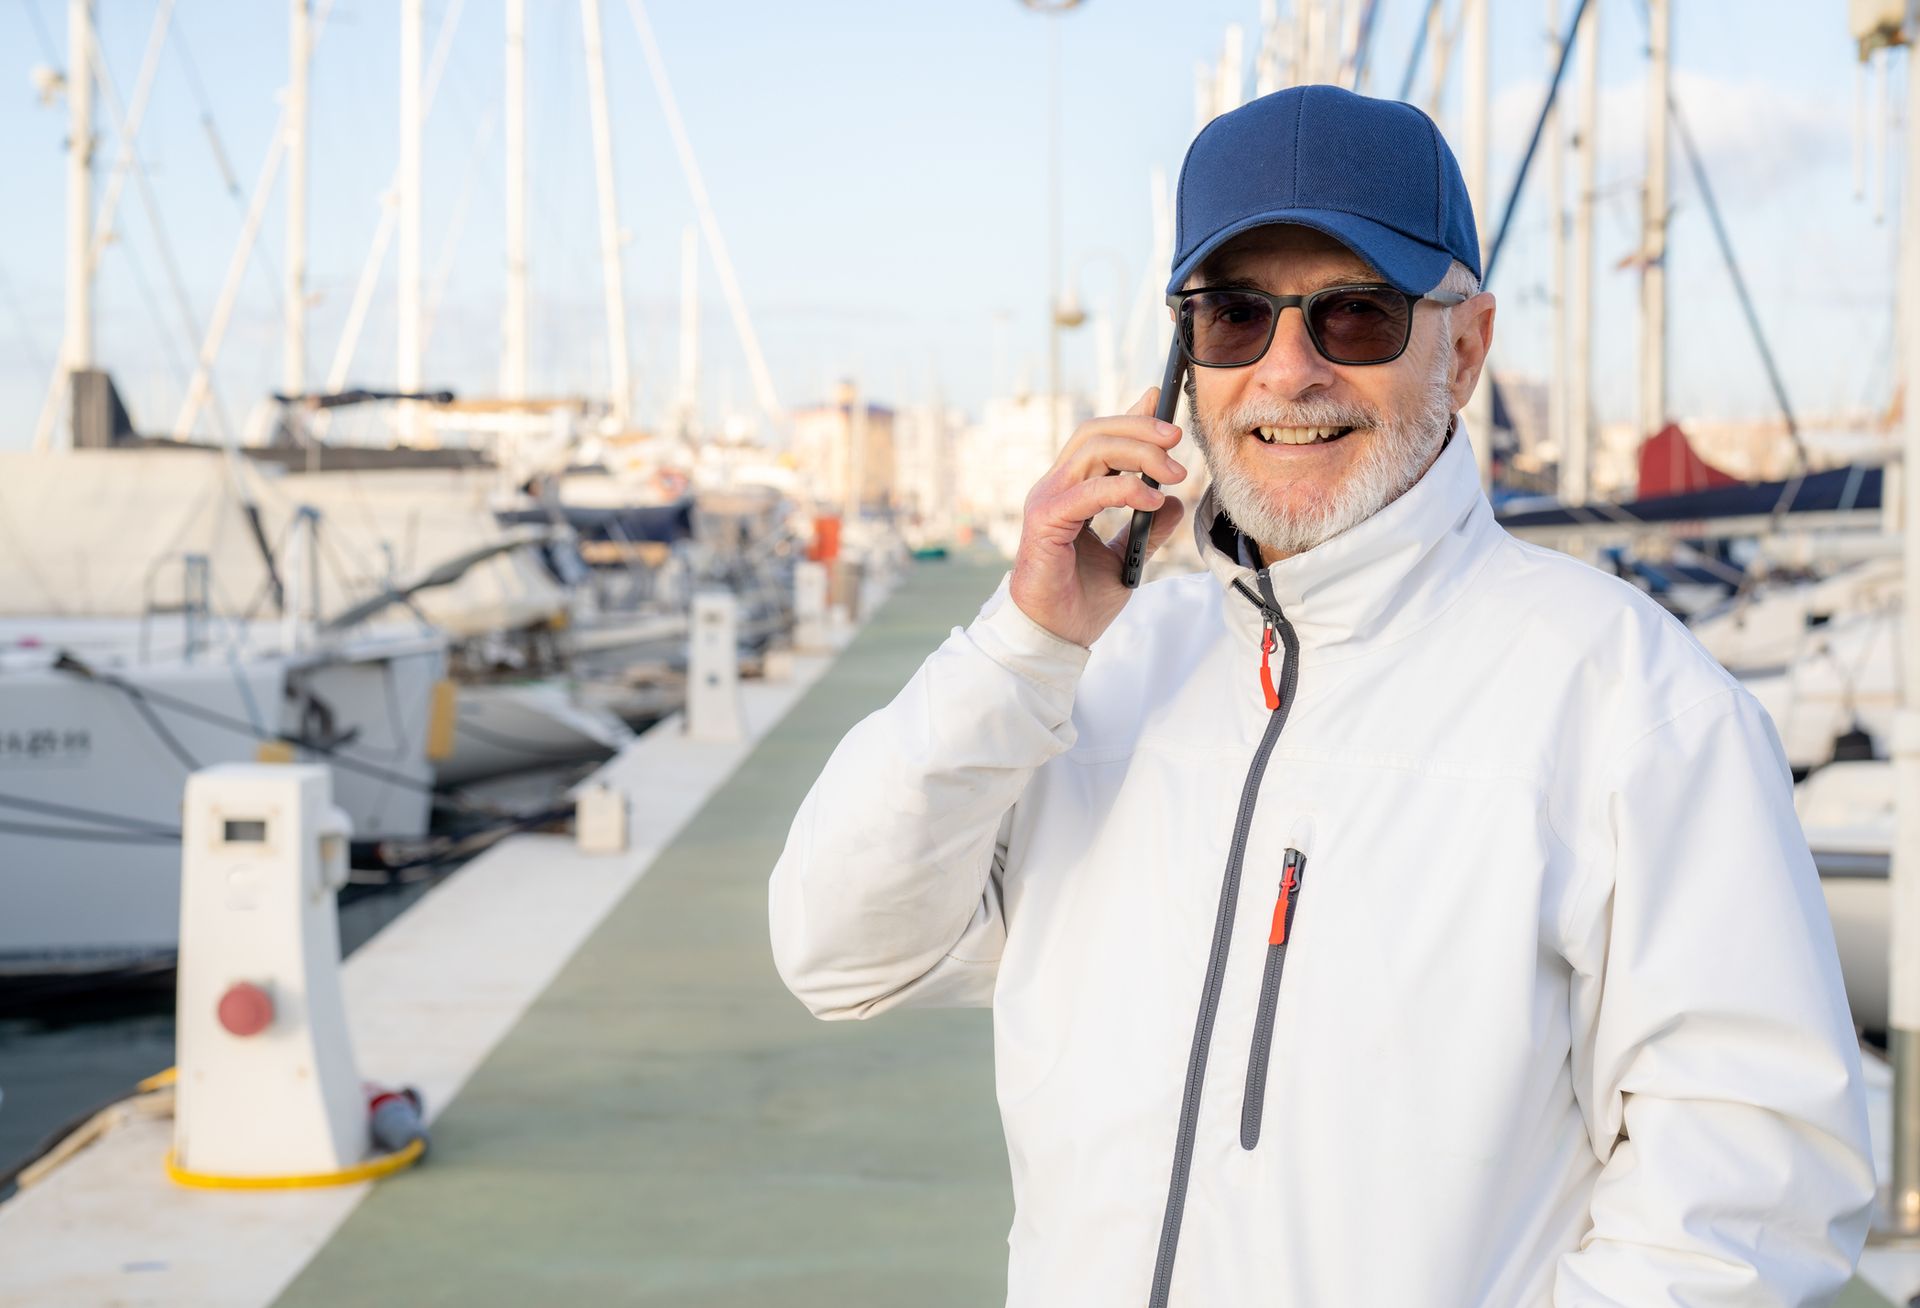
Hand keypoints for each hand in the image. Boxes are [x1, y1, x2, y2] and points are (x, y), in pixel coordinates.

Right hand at [1008, 387, 1188, 647]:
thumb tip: (1176, 502)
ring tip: (1174, 472)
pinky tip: (1151, 500)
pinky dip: (1124, 488)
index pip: (1099, 438)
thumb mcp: (1127, 556)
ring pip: (1091, 450)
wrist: (1056, 636)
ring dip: (1139, 453)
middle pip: (1095, 433)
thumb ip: (1147, 527)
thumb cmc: (1080, 600)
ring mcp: (1047, 501)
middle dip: (1140, 428)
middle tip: (1179, 440)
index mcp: (1071, 491)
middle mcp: (1056, 488)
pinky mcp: (1045, 521)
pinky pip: (1088, 490)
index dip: (1131, 415)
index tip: (1161, 399)